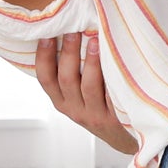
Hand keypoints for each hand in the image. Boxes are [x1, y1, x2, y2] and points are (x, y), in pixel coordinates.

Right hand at [34, 33, 137, 153]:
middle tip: (73, 29)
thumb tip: (68, 32)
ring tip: (96, 40)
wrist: (124, 138)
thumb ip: (72, 74)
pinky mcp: (116, 119)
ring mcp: (95, 115)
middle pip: (66, 79)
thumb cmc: (100, 109)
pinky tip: (117, 60)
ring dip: (91, 62)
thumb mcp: (78, 98)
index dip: (43, 56)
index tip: (47, 34)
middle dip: (68, 52)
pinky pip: (113, 96)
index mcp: (62, 102)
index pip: (45, 78)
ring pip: (89, 87)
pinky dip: (113, 78)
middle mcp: (75, 110)